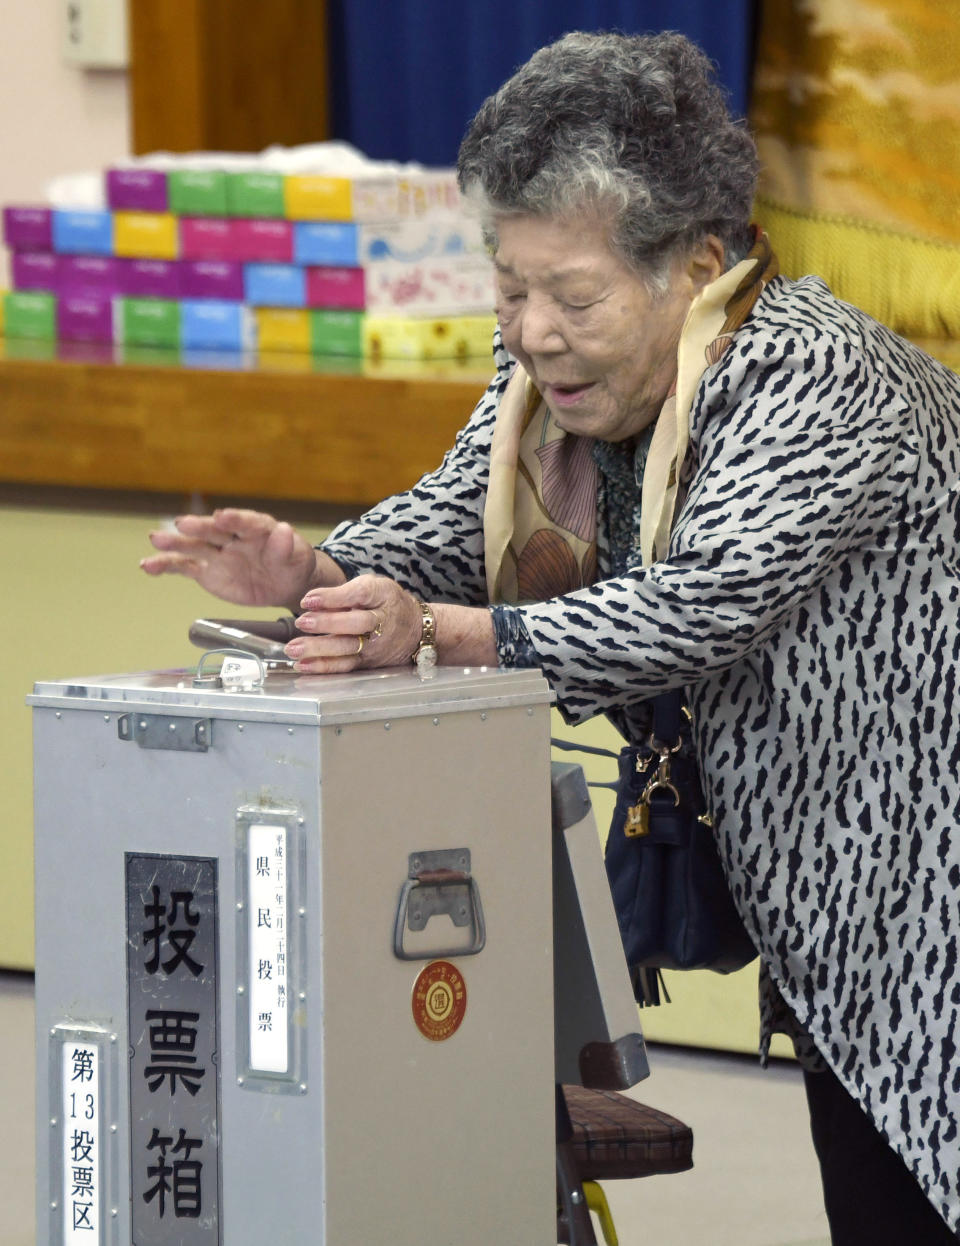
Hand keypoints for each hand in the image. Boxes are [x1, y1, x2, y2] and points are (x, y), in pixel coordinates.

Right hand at [141, 508, 337, 610]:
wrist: (284, 583)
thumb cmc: (292, 564)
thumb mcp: (298, 557)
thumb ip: (287, 547)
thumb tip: (284, 531)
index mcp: (258, 528)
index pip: (246, 521)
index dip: (235, 518)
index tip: (222, 516)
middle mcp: (233, 536)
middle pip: (214, 529)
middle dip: (199, 526)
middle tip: (183, 524)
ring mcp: (217, 552)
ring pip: (193, 545)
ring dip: (174, 542)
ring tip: (155, 539)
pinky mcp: (206, 570)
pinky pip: (184, 567)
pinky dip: (166, 565)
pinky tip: (148, 565)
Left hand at [285, 574, 421, 673]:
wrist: (416, 630)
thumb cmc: (386, 604)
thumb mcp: (373, 587)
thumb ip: (344, 592)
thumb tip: (311, 601)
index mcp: (382, 597)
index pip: (359, 595)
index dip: (333, 598)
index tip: (308, 600)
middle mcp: (381, 623)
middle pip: (355, 624)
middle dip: (327, 624)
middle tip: (301, 622)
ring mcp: (375, 646)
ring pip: (347, 649)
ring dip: (319, 650)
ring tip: (294, 649)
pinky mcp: (367, 663)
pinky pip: (345, 666)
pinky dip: (323, 667)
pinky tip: (303, 665)